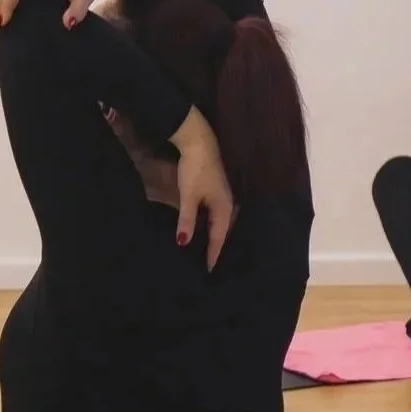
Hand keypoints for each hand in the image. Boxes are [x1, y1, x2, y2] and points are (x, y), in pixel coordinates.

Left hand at [172, 110, 236, 269]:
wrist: (197, 140)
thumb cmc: (195, 169)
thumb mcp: (189, 197)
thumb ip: (186, 220)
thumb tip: (183, 243)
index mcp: (224, 208)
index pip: (218, 238)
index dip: (212, 254)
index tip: (208, 271)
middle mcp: (227, 204)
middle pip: (221, 231)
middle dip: (215, 247)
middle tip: (207, 264)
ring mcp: (222, 196)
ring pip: (218, 223)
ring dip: (212, 236)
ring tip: (205, 250)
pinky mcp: (215, 190)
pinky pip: (214, 214)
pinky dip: (208, 224)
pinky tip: (202, 228)